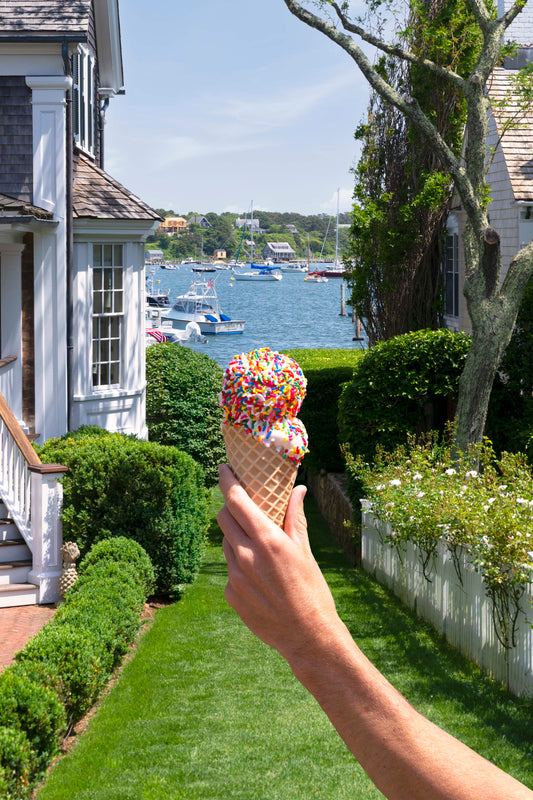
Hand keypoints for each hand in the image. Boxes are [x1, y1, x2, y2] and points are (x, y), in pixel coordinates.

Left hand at [218, 463, 341, 661]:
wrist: (307, 636)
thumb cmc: (312, 590)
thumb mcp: (305, 551)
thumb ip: (295, 517)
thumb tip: (298, 489)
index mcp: (267, 540)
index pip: (236, 500)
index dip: (227, 481)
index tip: (223, 469)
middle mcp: (245, 555)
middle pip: (223, 517)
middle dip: (230, 507)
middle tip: (242, 506)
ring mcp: (234, 576)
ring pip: (226, 544)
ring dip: (236, 538)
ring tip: (259, 549)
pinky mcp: (230, 594)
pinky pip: (229, 569)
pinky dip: (239, 565)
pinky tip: (260, 577)